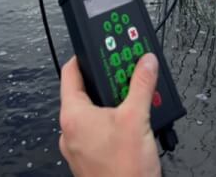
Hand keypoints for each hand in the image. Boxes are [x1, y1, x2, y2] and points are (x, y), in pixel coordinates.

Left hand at [58, 53, 159, 176]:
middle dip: (106, 83)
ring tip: (134, 100)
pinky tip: (131, 126)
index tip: (96, 50)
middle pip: (84, 94)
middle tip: (125, 74)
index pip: (70, 74)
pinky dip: (113, 124)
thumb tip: (145, 62)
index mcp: (72, 114)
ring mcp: (77, 146)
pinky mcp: (89, 158)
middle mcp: (69, 130)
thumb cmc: (124, 169)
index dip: (83, 58)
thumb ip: (141, 85)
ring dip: (113, 104)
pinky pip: (98, 133)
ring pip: (93, 115)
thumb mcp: (137, 118)